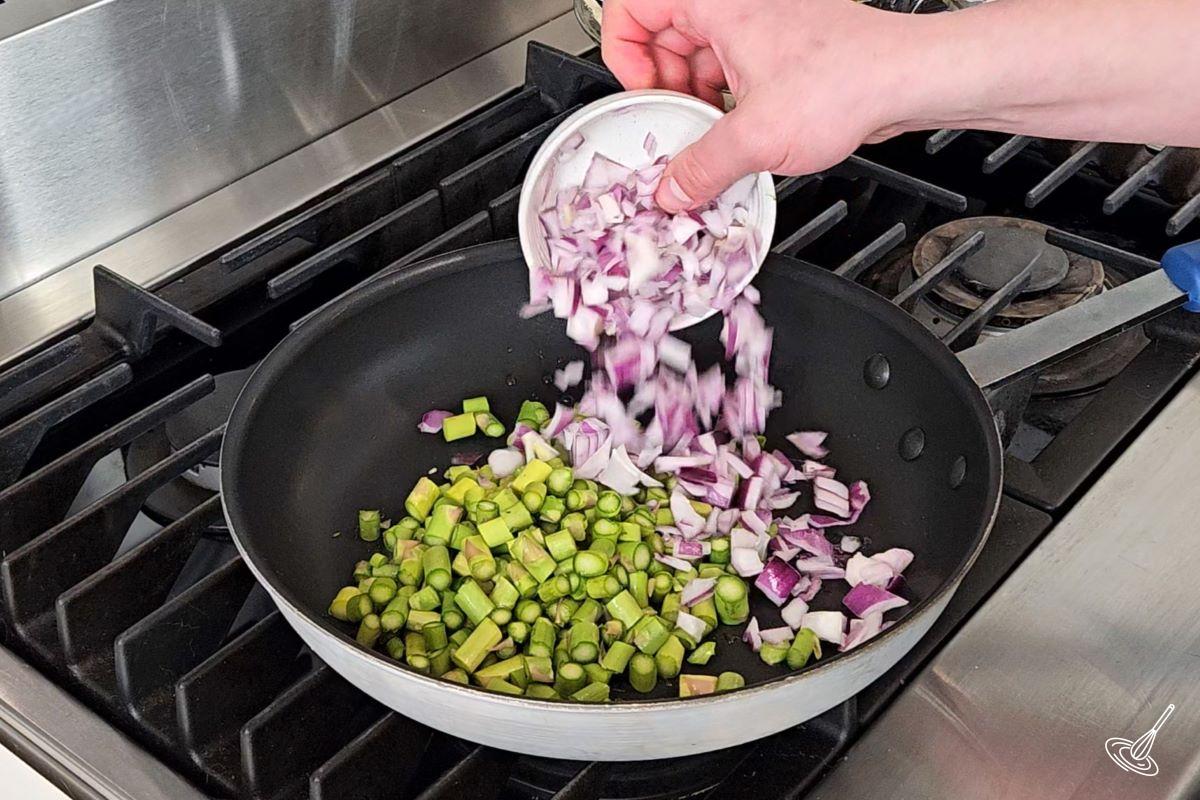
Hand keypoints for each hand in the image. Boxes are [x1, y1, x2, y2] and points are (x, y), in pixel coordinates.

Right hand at [601, 0, 917, 211]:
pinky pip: (727, 70)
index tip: (640, 94)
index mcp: (717, 2)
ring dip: (693, 100)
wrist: (905, 79)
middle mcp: (734, 5)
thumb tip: (672, 189)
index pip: (631, 7)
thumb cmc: (848, 79)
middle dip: (663, 88)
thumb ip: (702, 168)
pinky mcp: (774, 48)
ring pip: (695, 57)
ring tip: (706, 136)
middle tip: (673, 125)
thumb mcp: (755, 137)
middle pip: (661, 36)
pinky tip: (734, 134)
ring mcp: (755, 24)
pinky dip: (721, 101)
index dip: (623, 53)